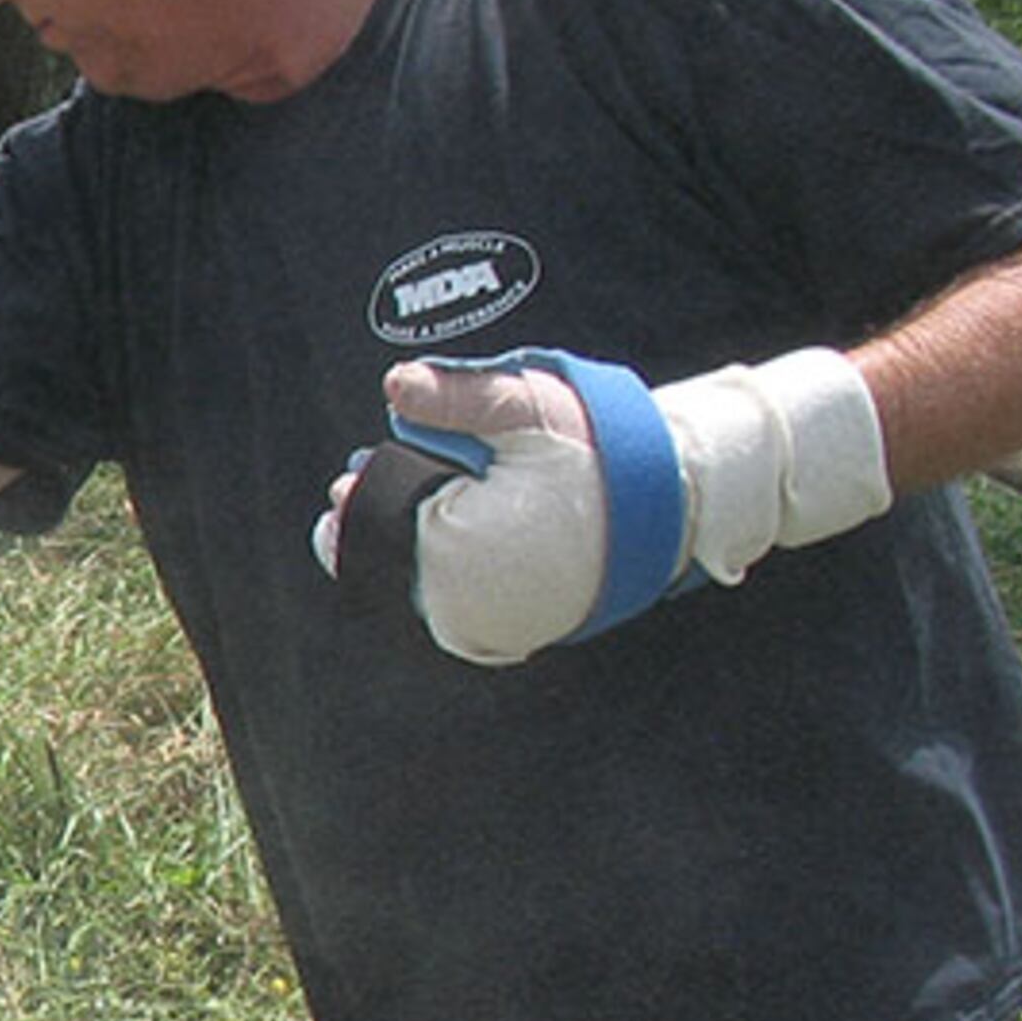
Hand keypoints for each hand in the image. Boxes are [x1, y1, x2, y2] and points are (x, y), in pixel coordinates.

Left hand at [312, 346, 886, 665]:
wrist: (679, 499)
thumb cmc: (601, 451)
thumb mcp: (529, 409)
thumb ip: (459, 397)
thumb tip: (395, 385)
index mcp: (456, 552)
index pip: (370, 531)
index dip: (354, 504)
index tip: (342, 484)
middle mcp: (468, 605)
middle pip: (387, 567)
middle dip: (369, 527)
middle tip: (348, 491)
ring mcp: (493, 628)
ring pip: (416, 593)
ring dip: (399, 555)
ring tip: (383, 515)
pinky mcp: (515, 635)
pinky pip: (454, 613)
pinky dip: (435, 580)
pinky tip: (431, 547)